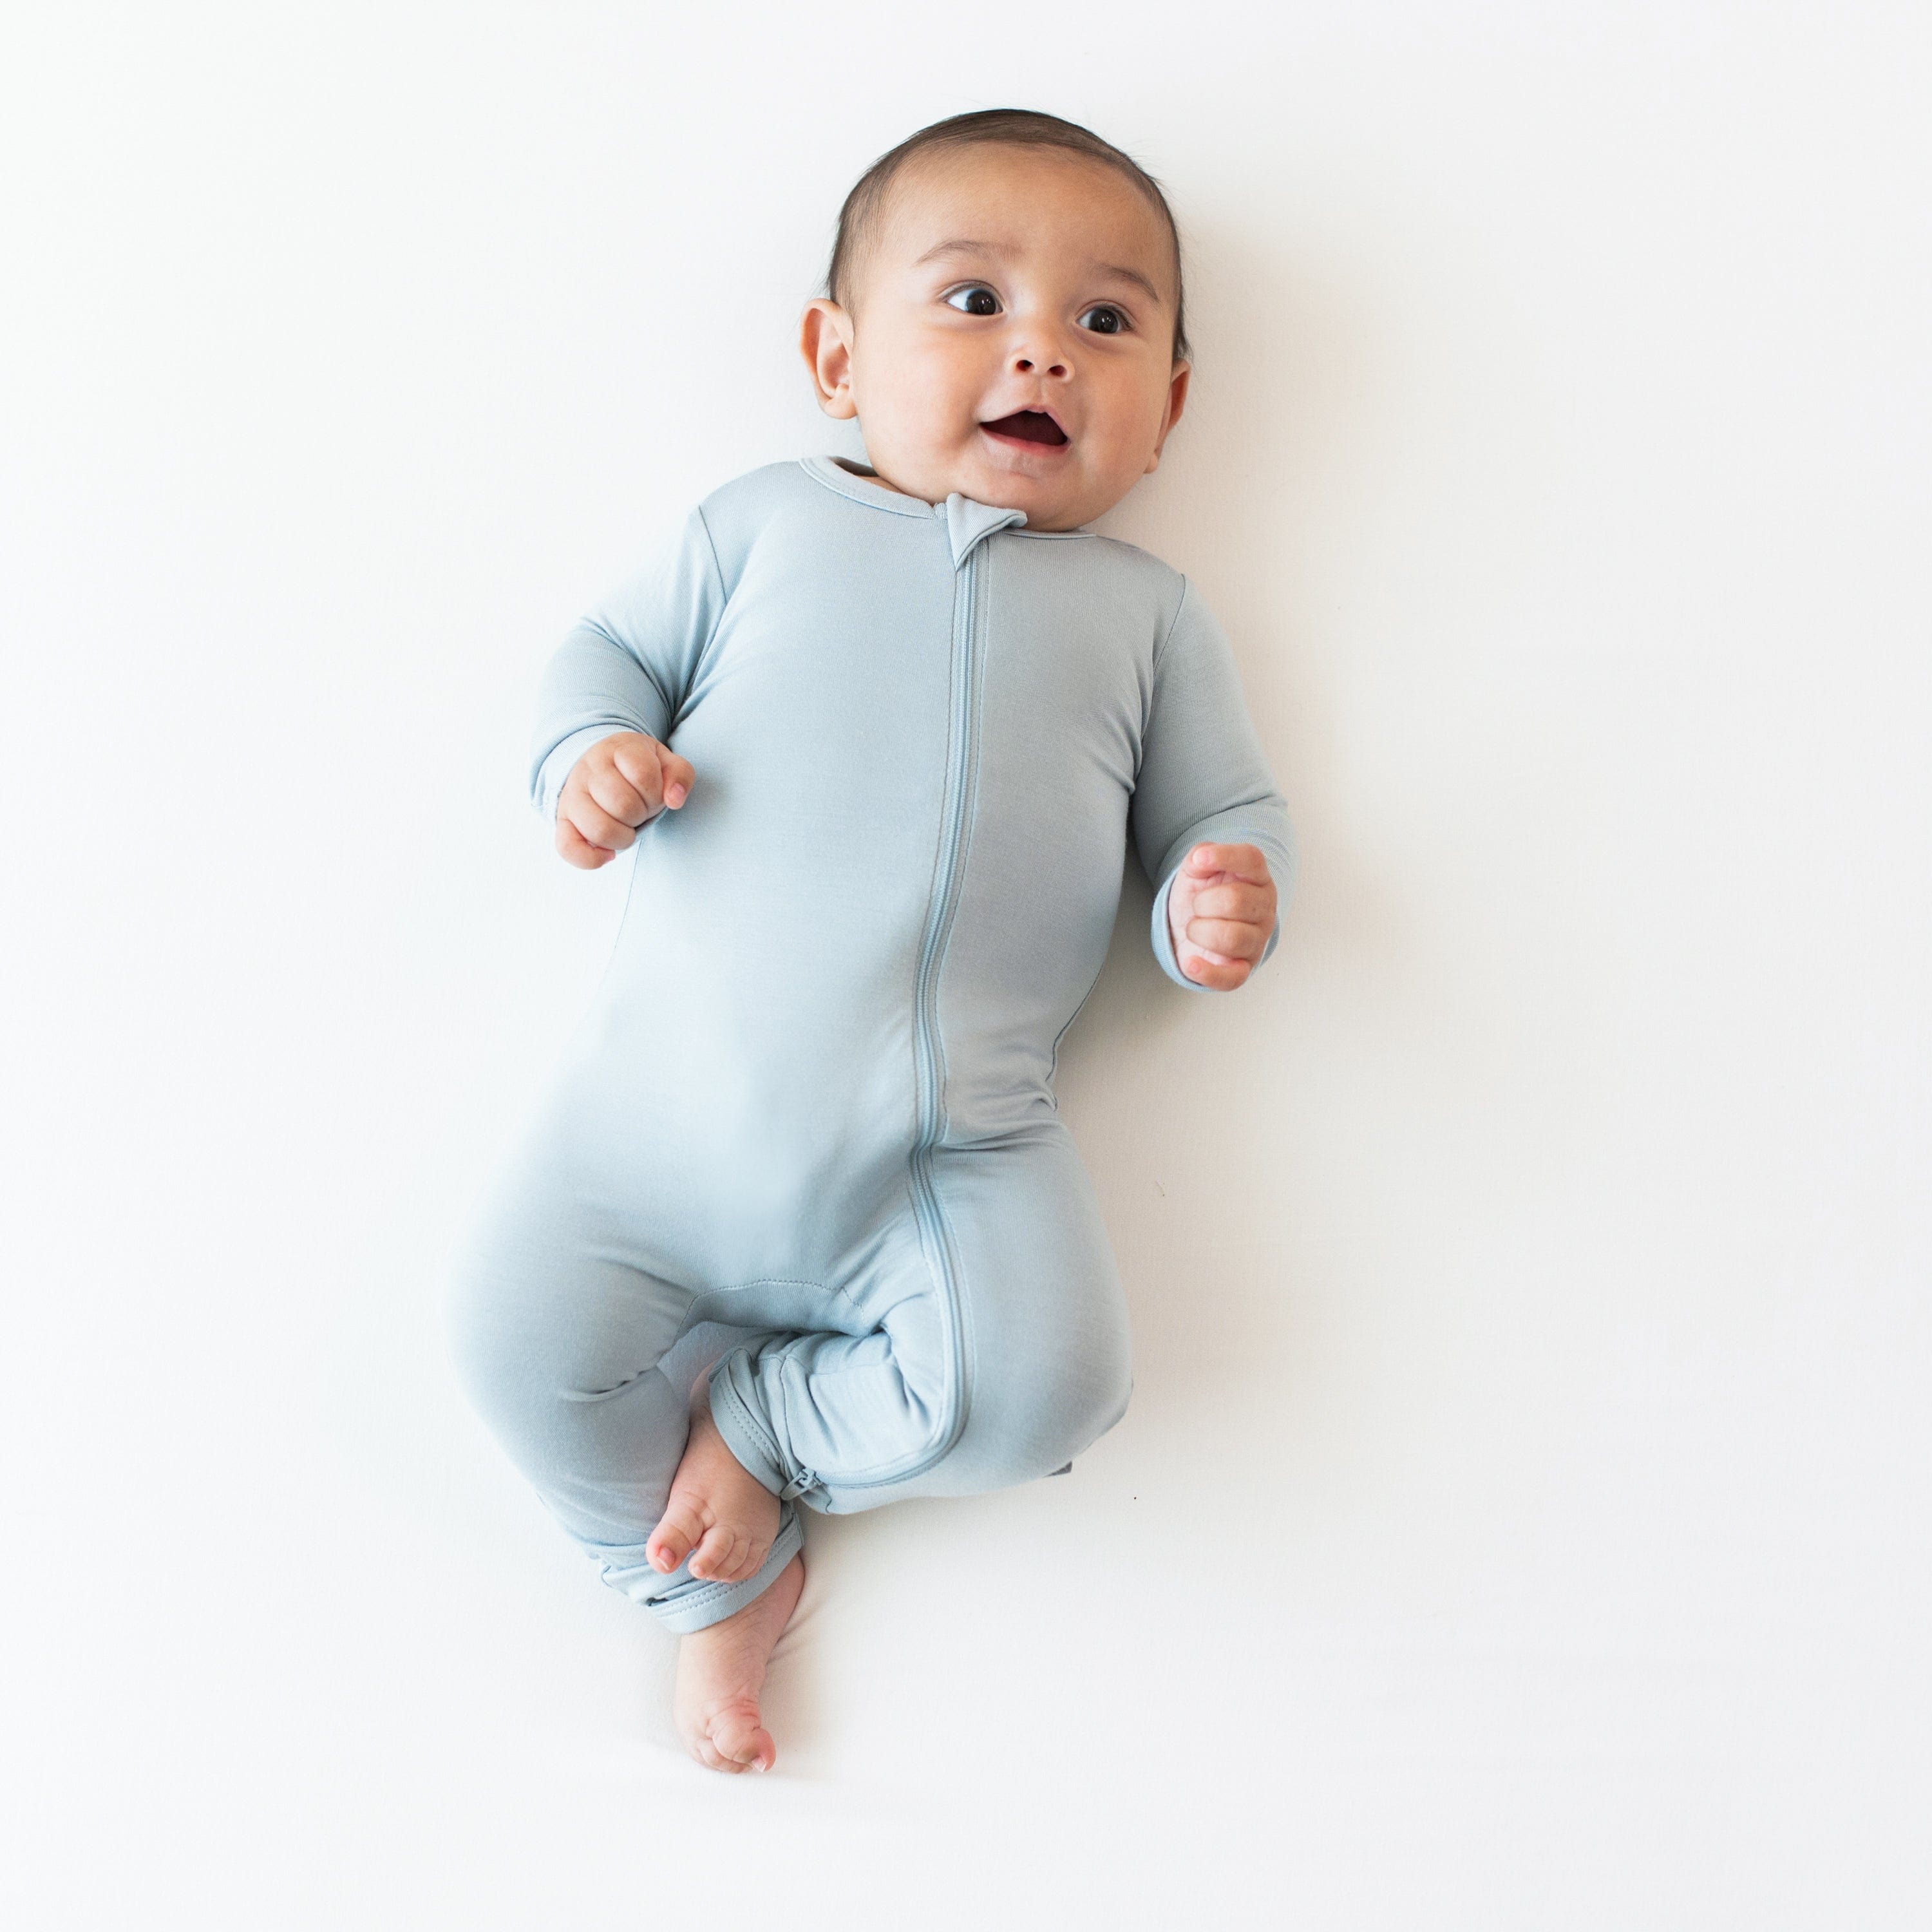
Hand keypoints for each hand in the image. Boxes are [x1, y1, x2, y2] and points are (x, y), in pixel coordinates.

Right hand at [556, 731, 695, 869]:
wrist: (600, 764)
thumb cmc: (638, 768)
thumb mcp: (664, 761)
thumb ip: (680, 775)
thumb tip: (675, 800)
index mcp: (618, 749)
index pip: (643, 775)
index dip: (656, 793)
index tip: (654, 794)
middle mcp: (589, 769)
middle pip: (623, 805)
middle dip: (642, 815)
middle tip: (640, 811)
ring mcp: (572, 795)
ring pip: (599, 828)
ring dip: (623, 838)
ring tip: (626, 829)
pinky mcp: (562, 820)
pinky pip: (568, 848)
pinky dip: (591, 858)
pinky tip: (609, 855)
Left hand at [1166, 842, 1275, 989]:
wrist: (1193, 927)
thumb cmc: (1201, 895)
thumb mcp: (1196, 870)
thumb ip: (1199, 857)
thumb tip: (1201, 859)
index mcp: (1257, 878)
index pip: (1252, 860)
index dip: (1226, 857)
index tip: (1199, 860)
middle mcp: (1264, 909)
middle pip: (1236, 900)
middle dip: (1203, 903)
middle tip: (1196, 906)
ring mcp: (1256, 941)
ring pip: (1232, 938)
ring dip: (1200, 931)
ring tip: (1194, 928)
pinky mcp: (1243, 969)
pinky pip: (1232, 978)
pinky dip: (1207, 972)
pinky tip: (1190, 962)